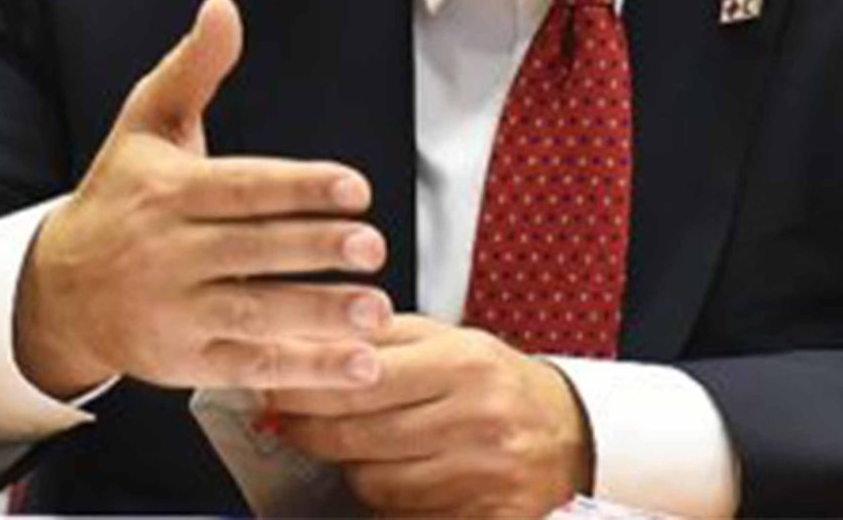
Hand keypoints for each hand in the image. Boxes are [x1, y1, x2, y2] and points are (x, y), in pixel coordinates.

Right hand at [14, 0, 392, 398]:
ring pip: (253, 314)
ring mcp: (173, 312)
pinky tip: (357, 364)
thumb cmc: (119, 196)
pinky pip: (250, 366)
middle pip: (251, 251)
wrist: (56, 289)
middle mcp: (167, 253)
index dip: (299, 188)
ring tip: (377, 309)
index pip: (240, 188)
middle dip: (315, 250)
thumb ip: (194, 68)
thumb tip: (224, 7)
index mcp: (166, 192)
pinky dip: (305, 369)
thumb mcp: (146, 124)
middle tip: (372, 247)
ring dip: (319, 315)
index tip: (355, 189)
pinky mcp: (183, 361)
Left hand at [267, 314, 592, 519]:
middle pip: (359, 438)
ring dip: (350, 468)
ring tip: (352, 446)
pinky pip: (406, 516)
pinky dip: (385, 500)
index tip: (273, 389)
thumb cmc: (494, 380)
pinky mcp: (487, 518)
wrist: (569, 431)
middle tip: (284, 422)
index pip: (360, 381)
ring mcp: (483, 476)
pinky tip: (390, 475)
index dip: (306, 390)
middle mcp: (476, 420)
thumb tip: (301, 348)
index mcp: (462, 365)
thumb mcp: (445, 340)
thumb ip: (377, 341)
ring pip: (376, 484)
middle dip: (310, 432)